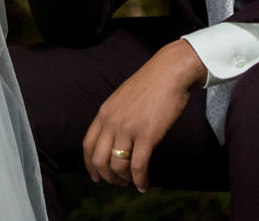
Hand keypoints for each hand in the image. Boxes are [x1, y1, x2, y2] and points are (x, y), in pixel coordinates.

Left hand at [83, 40, 205, 191]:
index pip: (88, 145)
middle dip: (107, 177)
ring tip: (132, 182)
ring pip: (118, 166)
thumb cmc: (150, 85)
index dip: (90, 165)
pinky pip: (138, 166)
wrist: (170, 72)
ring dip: (124, 180)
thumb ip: (115, 117)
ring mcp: (128, 128)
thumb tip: (115, 139)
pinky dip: (140, 180)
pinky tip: (144, 185)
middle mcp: (112, 121)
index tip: (96, 176)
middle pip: (99, 160)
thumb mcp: (122, 99)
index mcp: (104, 112)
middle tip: (118, 183)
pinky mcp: (147, 134)